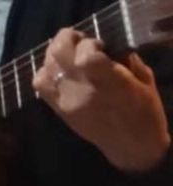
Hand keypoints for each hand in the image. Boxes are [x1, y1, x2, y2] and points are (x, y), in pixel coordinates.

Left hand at [33, 28, 170, 172]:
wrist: (132, 148)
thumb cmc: (145, 112)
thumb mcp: (144, 79)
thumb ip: (124, 57)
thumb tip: (107, 41)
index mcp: (108, 82)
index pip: (86, 54)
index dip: (88, 43)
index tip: (98, 45)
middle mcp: (82, 89)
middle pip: (58, 52)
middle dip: (67, 38)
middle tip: (79, 39)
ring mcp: (66, 99)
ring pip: (46, 64)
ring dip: (56, 52)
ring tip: (69, 53)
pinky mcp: (58, 108)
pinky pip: (39, 83)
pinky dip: (45, 71)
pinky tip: (59, 70)